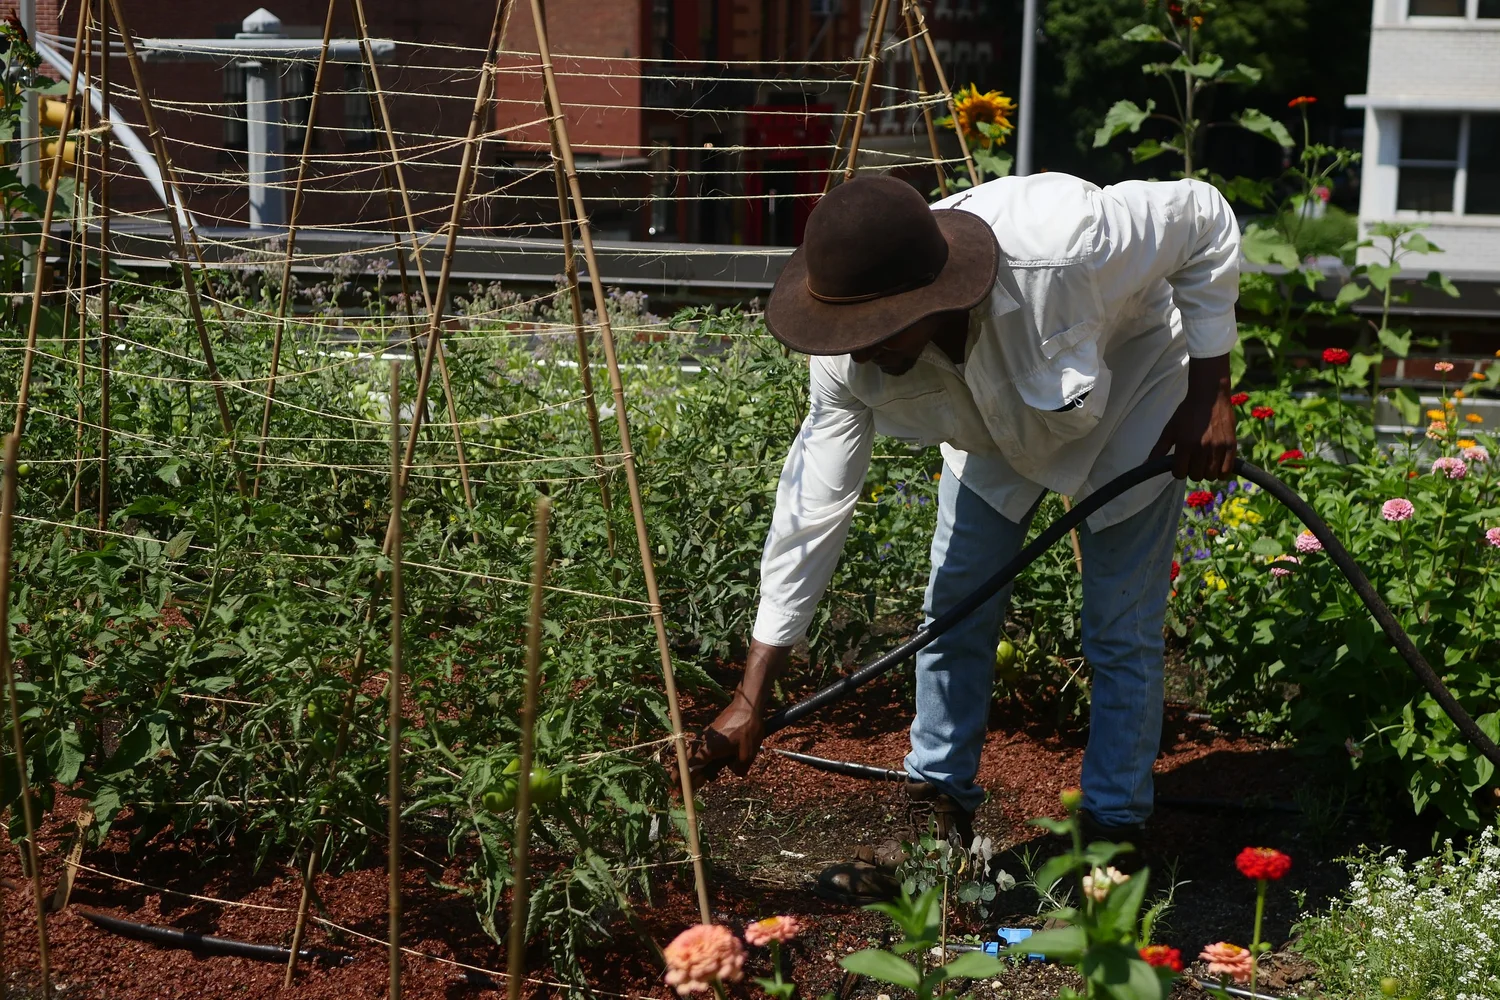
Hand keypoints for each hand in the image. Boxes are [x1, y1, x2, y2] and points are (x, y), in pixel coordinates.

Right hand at [671, 641, 788, 792]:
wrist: (747, 706)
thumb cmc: (747, 729)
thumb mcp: (747, 754)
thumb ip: (738, 769)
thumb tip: (734, 771)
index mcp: (708, 750)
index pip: (689, 768)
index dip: (682, 782)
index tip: (676, 793)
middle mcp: (702, 744)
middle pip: (686, 763)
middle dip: (682, 779)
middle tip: (679, 793)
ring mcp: (705, 739)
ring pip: (693, 758)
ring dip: (692, 771)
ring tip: (695, 784)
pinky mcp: (710, 736)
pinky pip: (700, 752)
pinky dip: (700, 763)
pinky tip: (708, 771)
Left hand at [1152, 354, 1236, 480]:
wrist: (1210, 396)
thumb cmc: (1187, 413)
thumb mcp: (1170, 429)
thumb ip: (1159, 449)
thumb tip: (1145, 465)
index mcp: (1184, 444)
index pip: (1180, 473)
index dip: (1179, 470)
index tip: (1181, 463)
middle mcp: (1202, 448)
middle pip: (1196, 476)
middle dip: (1192, 471)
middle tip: (1193, 461)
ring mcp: (1218, 447)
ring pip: (1211, 476)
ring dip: (1206, 472)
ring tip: (1205, 462)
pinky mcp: (1231, 446)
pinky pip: (1226, 471)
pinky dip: (1221, 472)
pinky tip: (1216, 465)